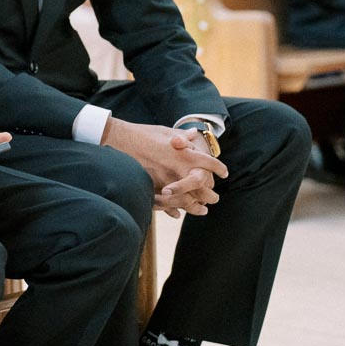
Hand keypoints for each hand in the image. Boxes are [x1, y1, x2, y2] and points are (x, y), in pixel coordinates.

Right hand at [101, 118, 227, 217]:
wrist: (120, 140)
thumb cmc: (144, 134)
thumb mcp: (166, 132)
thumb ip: (182, 136)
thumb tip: (193, 134)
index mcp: (186, 154)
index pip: (210, 164)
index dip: (219, 169)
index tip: (224, 173)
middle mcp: (180, 170)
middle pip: (204, 188)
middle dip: (211, 195)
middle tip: (215, 198)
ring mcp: (167, 181)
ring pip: (189, 201)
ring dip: (197, 208)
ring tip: (202, 210)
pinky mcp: (154, 188)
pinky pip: (169, 205)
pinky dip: (175, 210)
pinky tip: (178, 213)